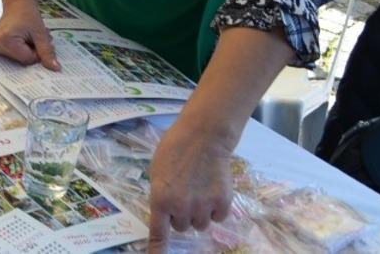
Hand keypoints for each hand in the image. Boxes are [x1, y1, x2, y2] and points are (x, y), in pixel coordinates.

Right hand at [0, 0, 58, 69]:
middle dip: (31, 51)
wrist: (17, 3)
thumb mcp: (41, 34)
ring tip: (26, 37)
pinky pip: (12, 56)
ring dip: (26, 50)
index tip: (36, 39)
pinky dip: (20, 50)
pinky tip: (20, 39)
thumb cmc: (28, 15)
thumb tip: (56, 69)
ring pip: (18, 59)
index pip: (27, 59)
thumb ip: (47, 52)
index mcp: (5, 41)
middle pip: (21, 61)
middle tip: (32, 37)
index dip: (36, 52)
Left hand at [147, 120, 234, 250]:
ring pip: (201, 225)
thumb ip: (161, 195)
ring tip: (199, 190)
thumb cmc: (175, 150)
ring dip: (199, 213)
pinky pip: (218, 218)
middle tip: (184, 193)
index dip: (157, 249)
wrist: (203, 137)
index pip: (158, 232)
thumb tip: (167, 212)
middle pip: (182, 227)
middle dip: (182, 215)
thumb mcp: (157, 172)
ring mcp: (203, 206)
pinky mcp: (223, 203)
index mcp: (160, 199)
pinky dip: (216, 209)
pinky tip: (213, 190)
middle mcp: (181, 207)